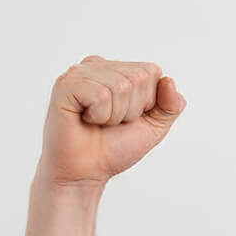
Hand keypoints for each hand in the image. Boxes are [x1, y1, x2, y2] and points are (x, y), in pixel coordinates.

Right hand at [37, 55, 185, 189]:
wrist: (87, 170)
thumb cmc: (115, 147)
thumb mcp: (154, 128)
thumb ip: (170, 106)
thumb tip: (170, 81)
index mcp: (118, 70)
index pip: (152, 72)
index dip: (148, 103)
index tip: (129, 117)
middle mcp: (98, 65)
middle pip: (139, 77)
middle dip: (133, 110)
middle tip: (112, 122)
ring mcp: (80, 72)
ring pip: (121, 86)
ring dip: (116, 115)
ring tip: (99, 122)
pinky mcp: (66, 84)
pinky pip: (101, 95)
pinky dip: (100, 115)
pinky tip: (86, 119)